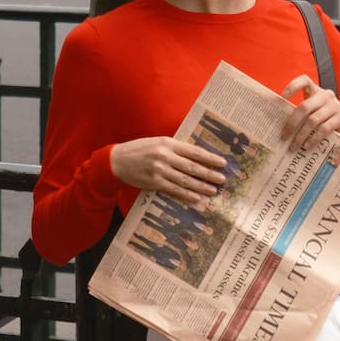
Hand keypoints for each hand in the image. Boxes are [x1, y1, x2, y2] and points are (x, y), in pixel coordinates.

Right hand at [110, 136, 226, 205]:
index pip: (194, 151)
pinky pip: (174, 190)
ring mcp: (159, 170)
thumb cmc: (140, 149)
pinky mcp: (154, 183)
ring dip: (200, 186)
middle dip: (209, 174)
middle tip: (222, 179)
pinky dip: (186, 195)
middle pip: (192, 167)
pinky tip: (196, 198)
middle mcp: (165, 156)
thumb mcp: (157, 142)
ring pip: (185, 180)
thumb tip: (195, 155)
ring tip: (213, 190)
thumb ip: (175, 148)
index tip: (222, 162)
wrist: (118, 161)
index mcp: (168, 143)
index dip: (209, 158)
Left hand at [280, 76, 339, 152]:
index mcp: (316, 91)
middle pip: (305, 106)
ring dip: (301, 135)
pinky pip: (324, 129)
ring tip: (294, 146)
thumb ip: (300, 115)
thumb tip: (280, 127)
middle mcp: (326, 95)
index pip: (304, 80)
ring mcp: (335, 105)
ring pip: (313, 120)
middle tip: (284, 136)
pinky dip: (313, 138)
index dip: (293, 86)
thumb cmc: (324, 120)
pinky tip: (307, 146)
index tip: (282, 97)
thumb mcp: (312, 113)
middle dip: (292, 122)